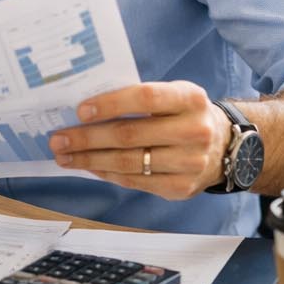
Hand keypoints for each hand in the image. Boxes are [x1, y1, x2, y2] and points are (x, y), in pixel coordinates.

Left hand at [48, 82, 232, 199]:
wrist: (225, 148)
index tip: (80, 110)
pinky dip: (107, 174)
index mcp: (190, 99)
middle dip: (87, 138)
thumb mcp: (174, 95)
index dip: (110, 104)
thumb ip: (139, 98)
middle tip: (58, 139)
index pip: (145, 98)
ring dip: (90, 160)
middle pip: (130, 135)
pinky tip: (89, 167)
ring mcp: (190, 163)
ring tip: (65, 156)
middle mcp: (194, 131)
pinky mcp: (181, 188)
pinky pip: (135, 181)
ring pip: (128, 163)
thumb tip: (85, 110)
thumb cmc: (184, 115)